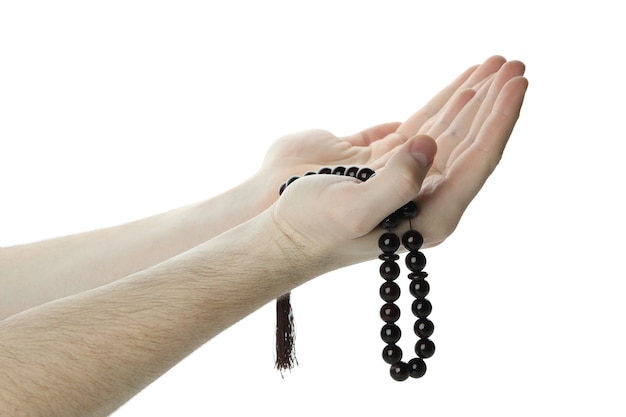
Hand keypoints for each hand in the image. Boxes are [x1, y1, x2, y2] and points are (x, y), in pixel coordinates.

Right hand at [270, 57, 527, 270]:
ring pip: (452, 133)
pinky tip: (462, 90)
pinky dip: (444, 106)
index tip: (515, 84)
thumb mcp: (351, 212)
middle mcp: (427, 200)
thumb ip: (396, 183)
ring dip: (474, 99)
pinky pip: (425, 130)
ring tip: (497, 66)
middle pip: (472, 143)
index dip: (499, 121)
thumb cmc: (310, 230)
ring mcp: (409, 181)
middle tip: (515, 64)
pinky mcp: (388, 166)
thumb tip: (429, 147)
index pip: (477, 162)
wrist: (280, 235)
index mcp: (429, 217)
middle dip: (494, 102)